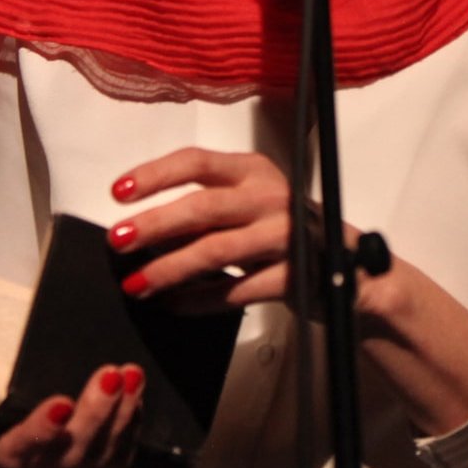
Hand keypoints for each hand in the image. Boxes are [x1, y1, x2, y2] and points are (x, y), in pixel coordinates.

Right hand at [0, 363, 145, 467]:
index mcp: (9, 460)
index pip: (24, 448)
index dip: (43, 429)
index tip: (61, 403)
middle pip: (74, 448)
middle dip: (95, 412)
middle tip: (110, 373)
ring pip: (105, 451)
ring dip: (122, 414)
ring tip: (133, 375)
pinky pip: (123, 455)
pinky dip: (133, 426)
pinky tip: (139, 395)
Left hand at [108, 147, 327, 311]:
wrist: (351, 271)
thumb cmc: (286, 233)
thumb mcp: (250, 207)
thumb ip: (206, 211)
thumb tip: (143, 227)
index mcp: (254, 171)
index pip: (197, 162)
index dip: (154, 175)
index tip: (118, 193)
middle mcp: (271, 197)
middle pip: (202, 206)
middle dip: (153, 224)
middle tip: (116, 241)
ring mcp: (286, 236)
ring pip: (214, 251)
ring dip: (168, 269)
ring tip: (136, 283)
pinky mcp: (293, 277)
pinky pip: (233, 291)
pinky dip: (197, 301)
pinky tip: (173, 305)